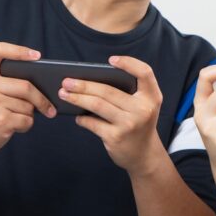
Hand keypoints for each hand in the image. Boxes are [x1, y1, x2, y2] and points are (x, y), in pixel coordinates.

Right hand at [0, 42, 55, 154]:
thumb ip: (7, 78)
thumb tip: (44, 82)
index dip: (19, 50)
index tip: (37, 56)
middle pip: (26, 86)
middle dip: (41, 99)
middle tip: (50, 107)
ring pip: (28, 105)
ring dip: (29, 113)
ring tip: (17, 116)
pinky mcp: (0, 120)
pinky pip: (27, 120)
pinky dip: (26, 124)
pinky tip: (16, 125)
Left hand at [59, 56, 161, 171]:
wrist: (144, 154)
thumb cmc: (139, 123)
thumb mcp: (144, 106)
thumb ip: (130, 92)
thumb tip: (91, 80)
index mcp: (152, 97)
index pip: (145, 72)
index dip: (129, 63)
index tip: (111, 60)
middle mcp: (143, 109)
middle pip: (108, 90)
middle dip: (84, 84)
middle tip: (67, 81)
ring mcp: (129, 124)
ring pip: (97, 104)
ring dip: (77, 98)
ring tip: (63, 93)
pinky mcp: (116, 137)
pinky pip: (92, 123)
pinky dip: (82, 118)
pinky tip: (77, 115)